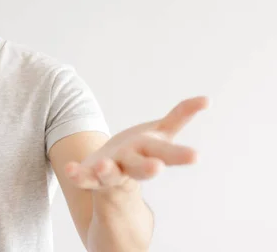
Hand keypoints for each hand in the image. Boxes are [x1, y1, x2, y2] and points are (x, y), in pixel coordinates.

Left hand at [65, 96, 208, 193]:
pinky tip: (70, 170)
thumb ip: (180, 115)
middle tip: (156, 168)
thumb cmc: (140, 150)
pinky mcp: (90, 176)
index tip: (195, 156)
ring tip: (103, 167)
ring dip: (107, 171)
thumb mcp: (160, 132)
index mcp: (149, 153)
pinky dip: (78, 174)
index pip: (166, 153)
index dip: (179, 155)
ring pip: (110, 174)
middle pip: (140, 167)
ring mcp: (110, 172)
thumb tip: (206, 99)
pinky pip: (83, 177)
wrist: (111, 174)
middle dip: (147, 167)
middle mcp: (131, 165)